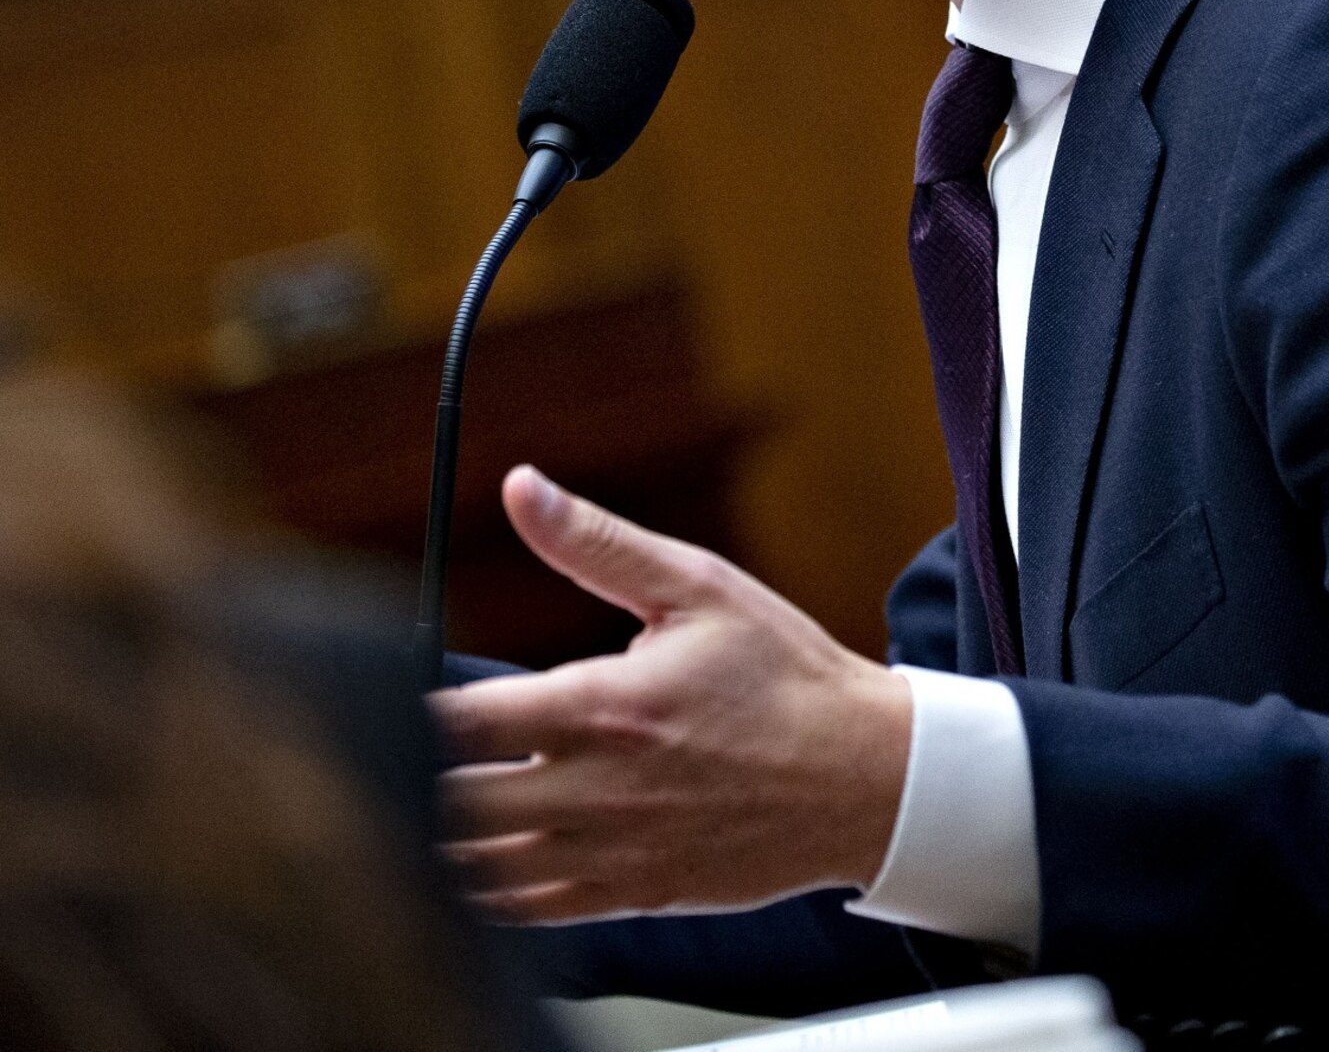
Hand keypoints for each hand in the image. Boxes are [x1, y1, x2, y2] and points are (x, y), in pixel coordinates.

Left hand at [432, 467, 915, 923]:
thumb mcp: (700, 589)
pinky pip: (521, 911)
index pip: (459, 724)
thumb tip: (524, 488)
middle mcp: (597, 789)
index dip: (409, 713)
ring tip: (425, 809)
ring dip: (439, 838)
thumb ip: (597, 543)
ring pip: (475, 866)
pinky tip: (475, 859)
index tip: (393, 697)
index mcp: (605, 707)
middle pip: (449, 804)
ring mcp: (610, 851)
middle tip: (392, 757)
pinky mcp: (628, 894)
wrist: (865, 776)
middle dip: (414, 780)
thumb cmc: (787, 679)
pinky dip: (480, 891)